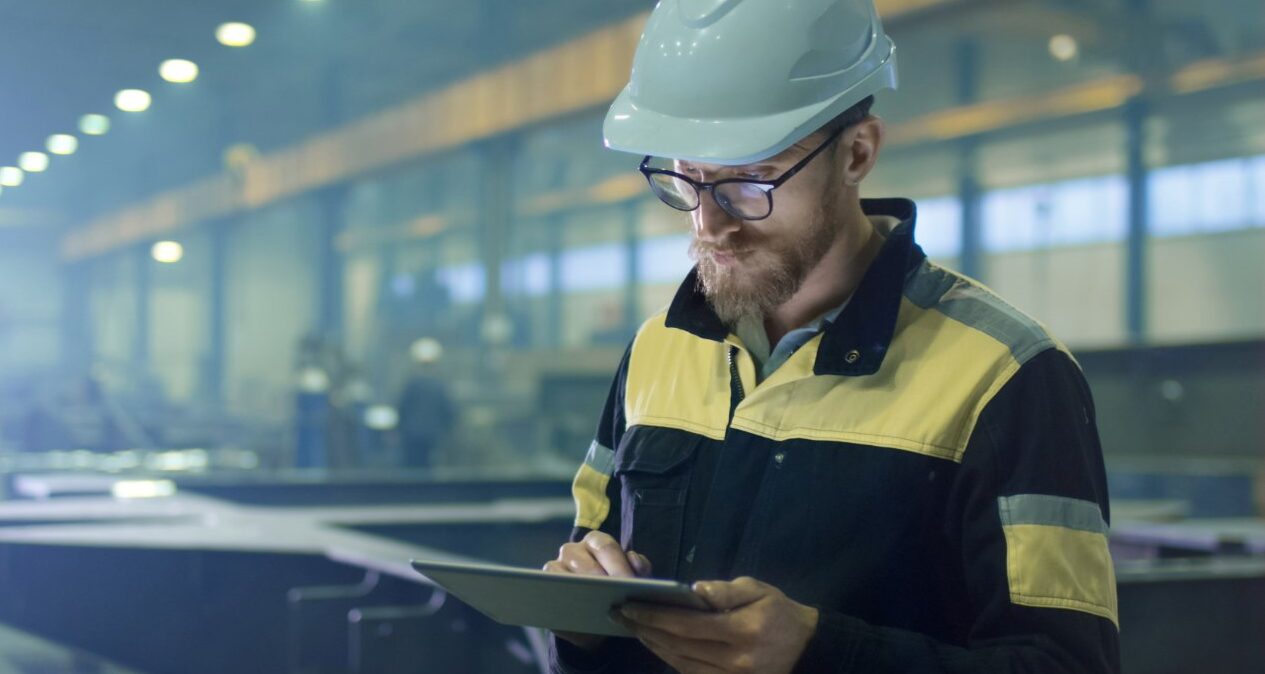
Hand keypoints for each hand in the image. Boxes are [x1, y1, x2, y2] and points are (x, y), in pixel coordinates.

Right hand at [542, 530, 651, 651]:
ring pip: (564, 574)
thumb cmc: (614, 592)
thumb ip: (639, 569)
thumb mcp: (631, 580)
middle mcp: (573, 550)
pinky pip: (549, 587)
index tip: (628, 584)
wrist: (594, 620)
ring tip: (594, 606)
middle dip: (602, 582)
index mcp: (596, 542)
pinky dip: (561, 598)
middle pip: (585, 562)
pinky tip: (575, 610)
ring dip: (580, 590)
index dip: (618, 565)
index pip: (607, 547)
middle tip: (613, 599)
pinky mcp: (544, 583)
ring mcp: (555, 565)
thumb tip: (636, 564)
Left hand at [615, 576, 817, 673]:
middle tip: (621, 615)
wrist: (807, 649)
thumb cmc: (780, 613)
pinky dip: (670, 659)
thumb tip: (693, 591)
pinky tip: (658, 645)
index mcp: (743, 630)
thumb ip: (725, 591)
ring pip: (680, 664)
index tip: (629, 605)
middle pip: (678, 646)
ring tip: (634, 628)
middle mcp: (734, 660)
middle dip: (645, 630)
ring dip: (654, 646)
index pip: (686, 625)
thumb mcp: (758, 590)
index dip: (654, 616)